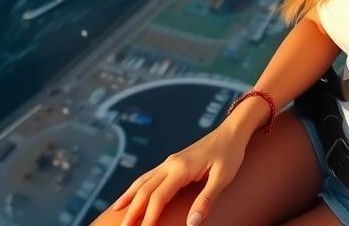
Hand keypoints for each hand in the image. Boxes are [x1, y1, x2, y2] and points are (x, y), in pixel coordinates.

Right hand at [109, 124, 248, 225]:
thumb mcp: (223, 177)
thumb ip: (206, 200)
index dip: (148, 217)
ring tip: (116, 212)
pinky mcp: (172, 162)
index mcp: (181, 168)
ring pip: (143, 181)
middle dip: (132, 211)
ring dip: (129, 197)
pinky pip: (149, 176)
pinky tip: (131, 194)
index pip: (158, 197)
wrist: (232, 131)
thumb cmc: (230, 154)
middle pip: (145, 190)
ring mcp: (169, 161)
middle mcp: (170, 164)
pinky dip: (136, 187)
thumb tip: (192, 223)